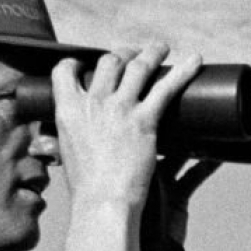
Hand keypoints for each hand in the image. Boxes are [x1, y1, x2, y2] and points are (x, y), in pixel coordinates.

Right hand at [49, 43, 204, 215]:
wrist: (103, 203)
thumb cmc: (86, 187)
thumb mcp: (67, 155)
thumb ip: (64, 140)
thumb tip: (55, 140)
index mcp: (68, 110)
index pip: (65, 71)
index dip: (77, 63)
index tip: (86, 65)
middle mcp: (93, 102)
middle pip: (108, 62)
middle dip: (122, 54)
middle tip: (132, 55)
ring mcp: (120, 109)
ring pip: (137, 67)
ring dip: (151, 53)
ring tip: (160, 48)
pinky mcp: (145, 121)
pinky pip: (166, 88)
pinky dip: (183, 72)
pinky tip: (195, 60)